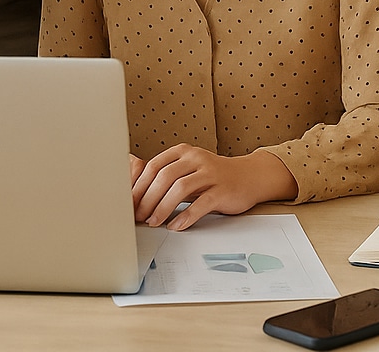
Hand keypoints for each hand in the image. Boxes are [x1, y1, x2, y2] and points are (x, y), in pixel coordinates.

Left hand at [132, 145, 297, 231]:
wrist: (248, 176)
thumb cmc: (212, 176)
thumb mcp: (187, 169)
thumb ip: (164, 174)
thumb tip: (133, 181)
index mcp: (183, 152)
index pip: (153, 166)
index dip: (139, 186)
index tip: (129, 204)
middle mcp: (196, 158)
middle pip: (164, 177)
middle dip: (148, 199)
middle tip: (139, 216)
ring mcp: (210, 173)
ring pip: (180, 188)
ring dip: (163, 208)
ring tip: (154, 222)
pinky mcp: (222, 189)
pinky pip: (202, 203)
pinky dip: (186, 216)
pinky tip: (176, 225)